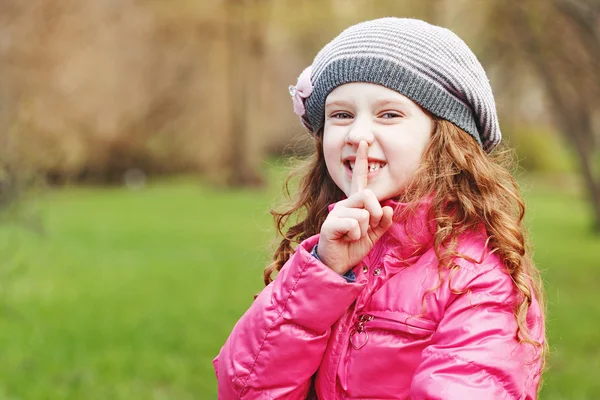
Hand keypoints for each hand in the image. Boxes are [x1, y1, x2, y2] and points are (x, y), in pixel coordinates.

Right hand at [317, 141, 393, 274]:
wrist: (337, 265)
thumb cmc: (353, 247)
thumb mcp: (374, 234)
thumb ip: (383, 221)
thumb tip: (388, 208)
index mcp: (355, 204)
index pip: (360, 179)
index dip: (362, 159)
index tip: (365, 141)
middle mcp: (344, 204)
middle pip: (367, 195)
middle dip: (374, 215)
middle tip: (366, 228)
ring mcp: (336, 213)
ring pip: (363, 214)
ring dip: (364, 230)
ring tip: (354, 237)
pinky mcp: (330, 224)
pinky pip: (354, 224)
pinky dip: (355, 235)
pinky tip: (347, 239)